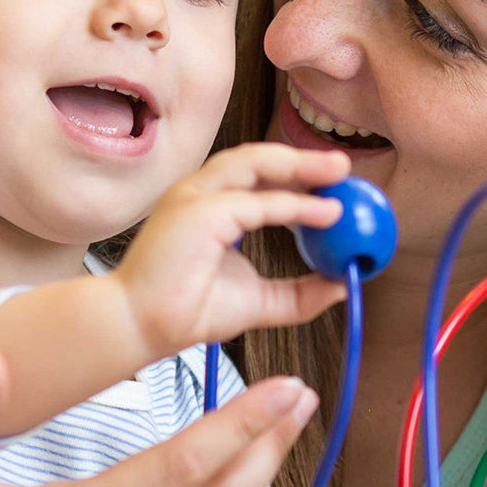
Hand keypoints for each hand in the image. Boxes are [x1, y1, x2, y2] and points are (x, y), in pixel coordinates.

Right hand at [114, 143, 350, 360]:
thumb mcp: (261, 300)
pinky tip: (325, 213)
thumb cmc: (189, 311)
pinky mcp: (198, 213)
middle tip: (344, 167)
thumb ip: (299, 293)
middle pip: (258, 160)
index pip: (257, 177)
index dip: (297, 175)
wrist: (142, 328)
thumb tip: (341, 286)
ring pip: (255, 164)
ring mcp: (195, 197)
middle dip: (303, 159)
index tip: (334, 184)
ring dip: (300, 165)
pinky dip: (295, 205)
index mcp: (209, 205)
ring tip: (339, 173)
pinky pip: (255, 202)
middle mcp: (199, 193)